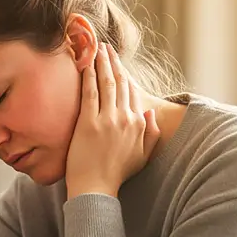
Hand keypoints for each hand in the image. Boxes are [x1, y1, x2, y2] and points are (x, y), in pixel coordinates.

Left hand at [65, 42, 160, 199]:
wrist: (96, 188)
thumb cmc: (117, 174)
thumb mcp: (143, 156)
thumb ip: (151, 133)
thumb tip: (150, 112)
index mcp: (138, 124)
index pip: (131, 92)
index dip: (123, 74)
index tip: (117, 62)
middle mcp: (125, 118)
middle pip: (119, 83)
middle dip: (112, 62)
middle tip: (105, 47)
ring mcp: (107, 120)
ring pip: (106, 84)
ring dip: (101, 63)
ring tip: (96, 49)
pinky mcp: (89, 123)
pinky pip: (90, 93)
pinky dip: (88, 77)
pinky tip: (85, 65)